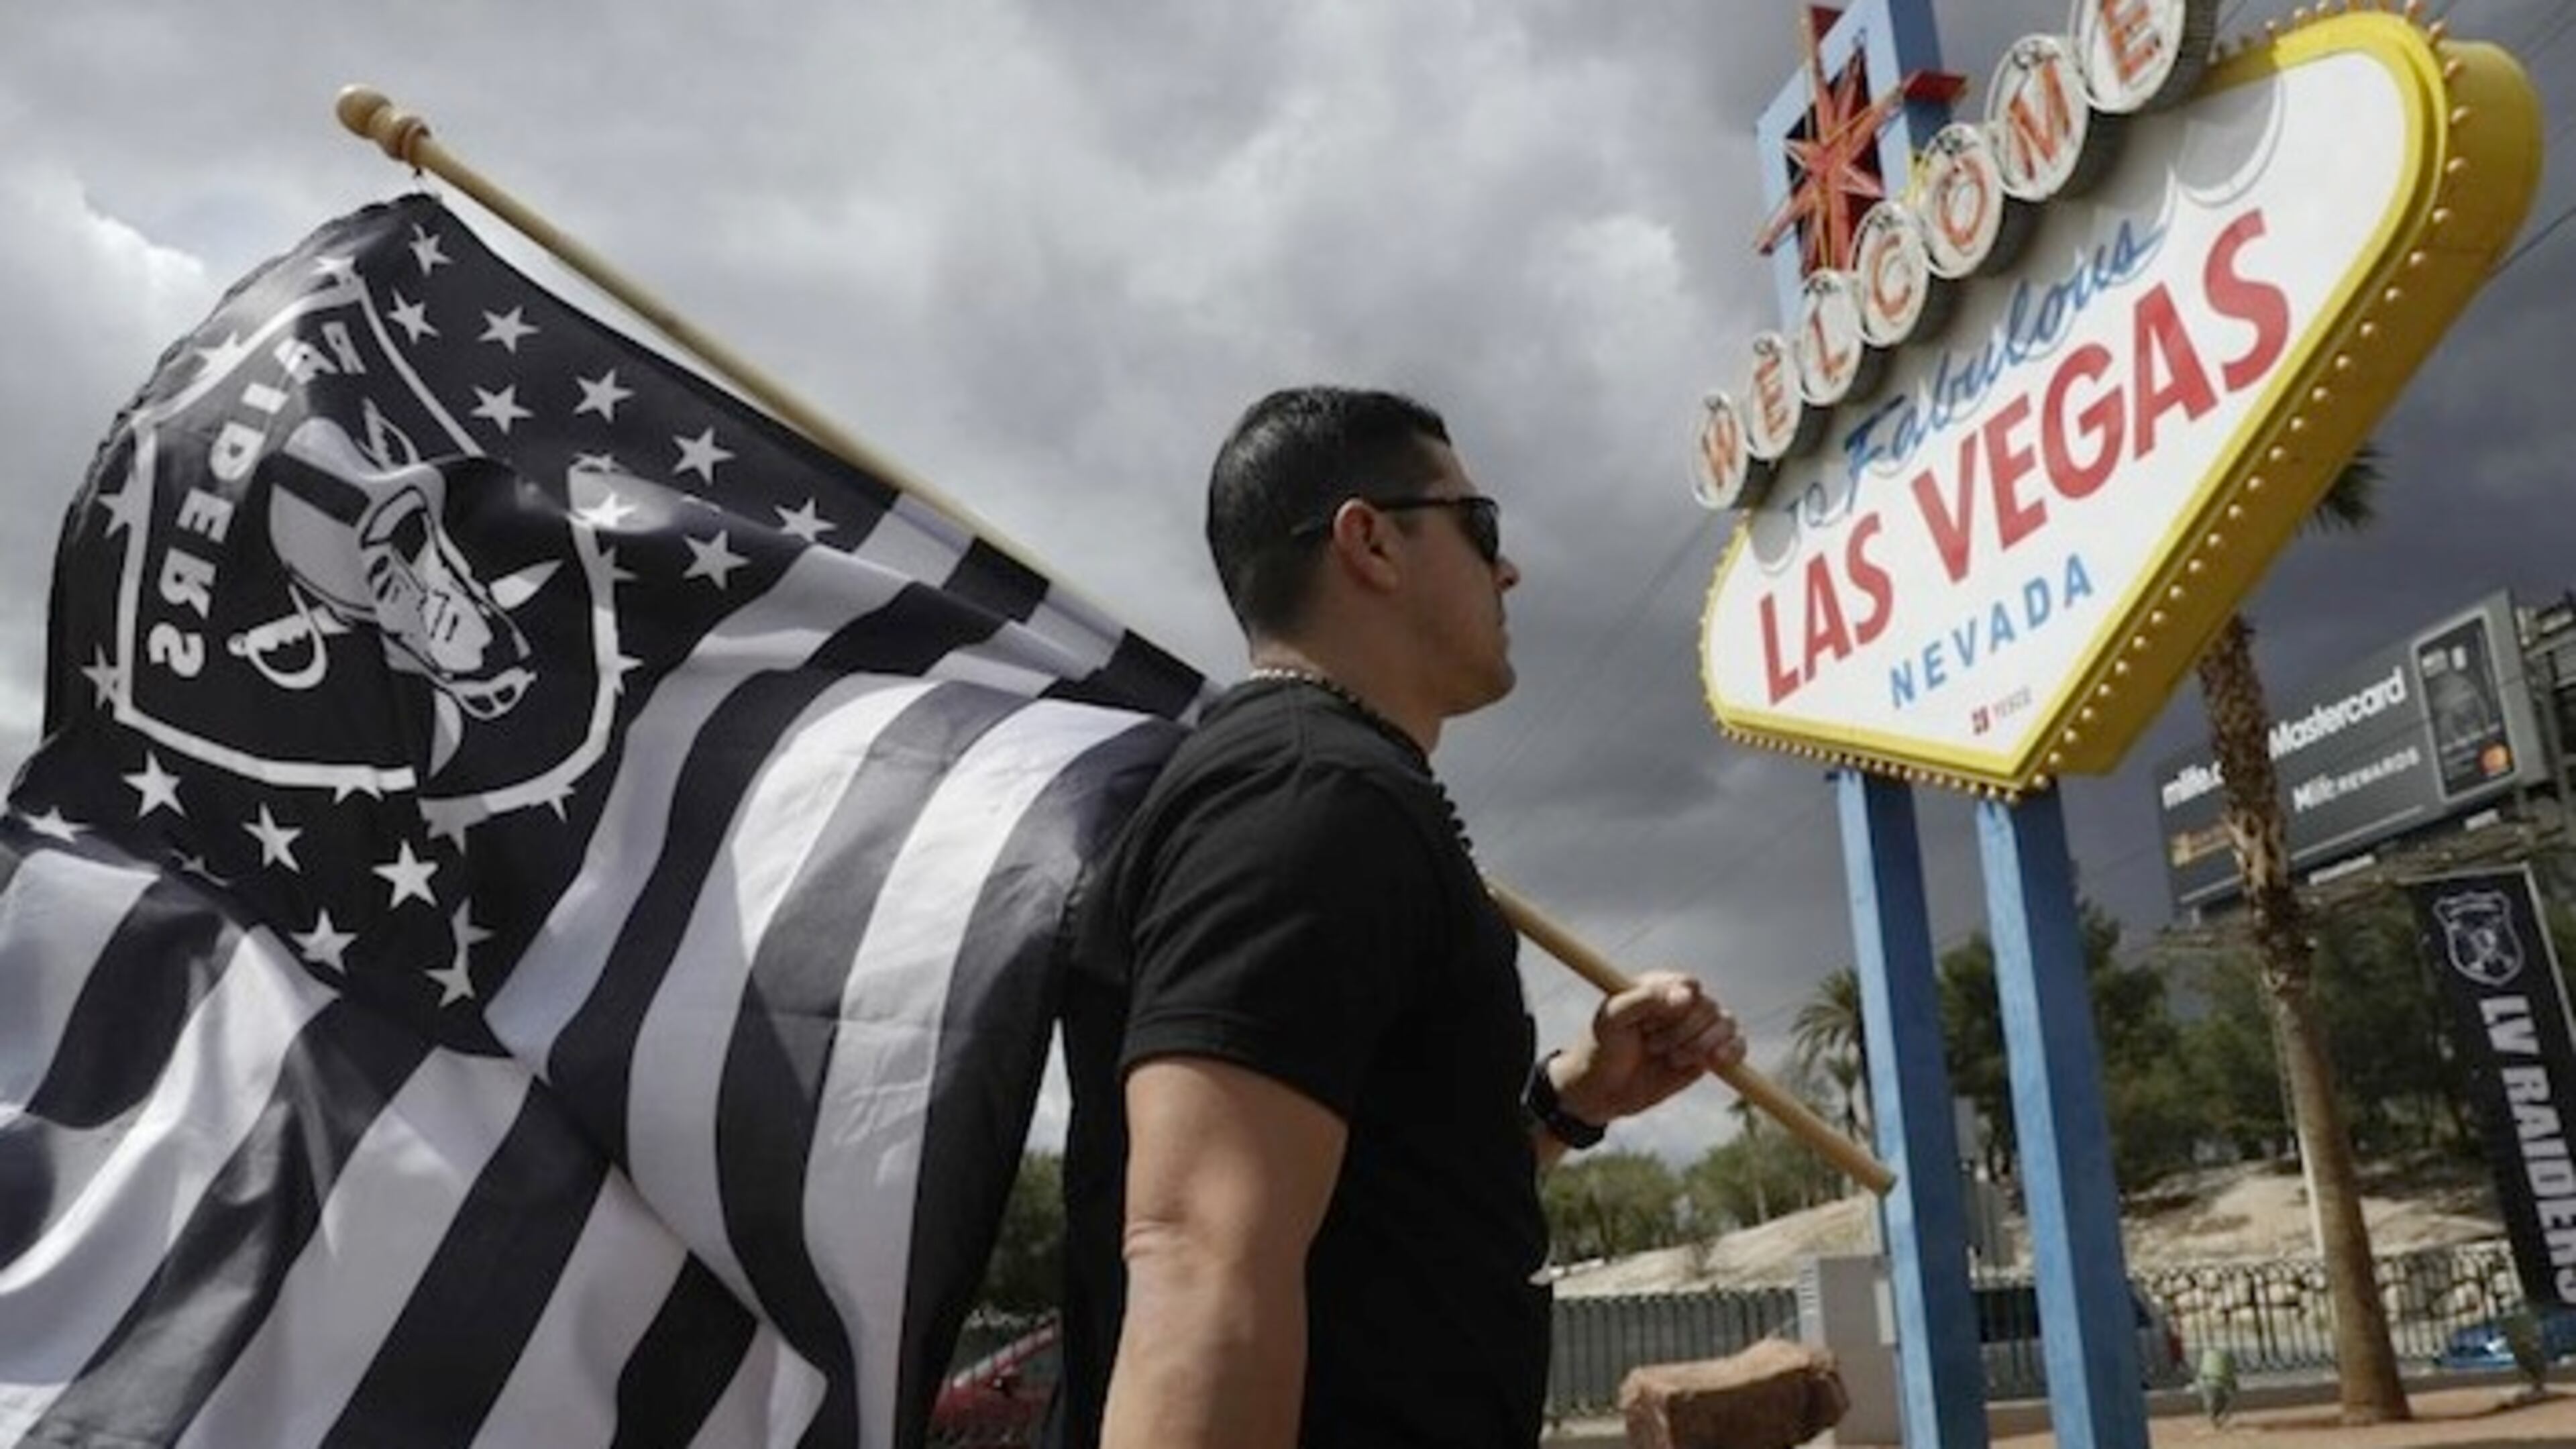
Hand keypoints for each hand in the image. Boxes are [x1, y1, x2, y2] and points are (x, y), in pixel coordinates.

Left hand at [1550, 972, 1742, 1127]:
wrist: (1604, 1090)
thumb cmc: (1603, 1047)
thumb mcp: (1612, 1019)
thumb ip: (1646, 999)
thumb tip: (1689, 995)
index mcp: (1659, 987)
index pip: (1688, 984)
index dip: (1680, 1004)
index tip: (1653, 1023)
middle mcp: (1683, 1004)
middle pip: (1708, 1007)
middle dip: (1683, 1032)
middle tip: (1652, 1047)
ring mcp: (1698, 1029)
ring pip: (1726, 1024)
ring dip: (1702, 1044)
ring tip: (1673, 1059)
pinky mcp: (1709, 1055)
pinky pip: (1737, 1045)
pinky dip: (1733, 1051)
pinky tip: (1716, 1060)